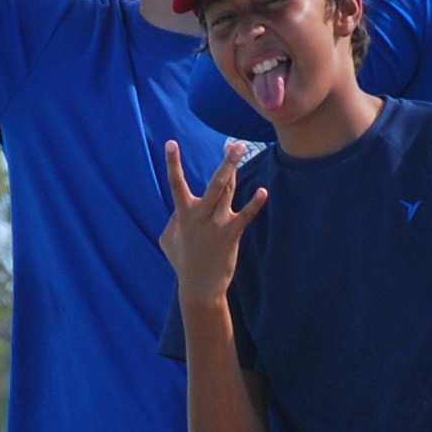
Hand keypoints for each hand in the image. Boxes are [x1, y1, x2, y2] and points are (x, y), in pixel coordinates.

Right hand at [158, 138, 263, 305]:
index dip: (173, 163)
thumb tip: (178, 210)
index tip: (171, 143)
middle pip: (214, 183)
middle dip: (225, 163)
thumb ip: (172, 221)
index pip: (176, 184)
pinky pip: (245, 216)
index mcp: (183, 215)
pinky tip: (263, 192)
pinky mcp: (231, 235)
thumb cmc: (182, 263)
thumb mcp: (168, 240)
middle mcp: (200, 216)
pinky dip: (254, 204)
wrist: (199, 287)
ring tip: (243, 151)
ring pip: (227, 191)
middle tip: (233, 144)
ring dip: (235, 171)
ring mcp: (216, 224)